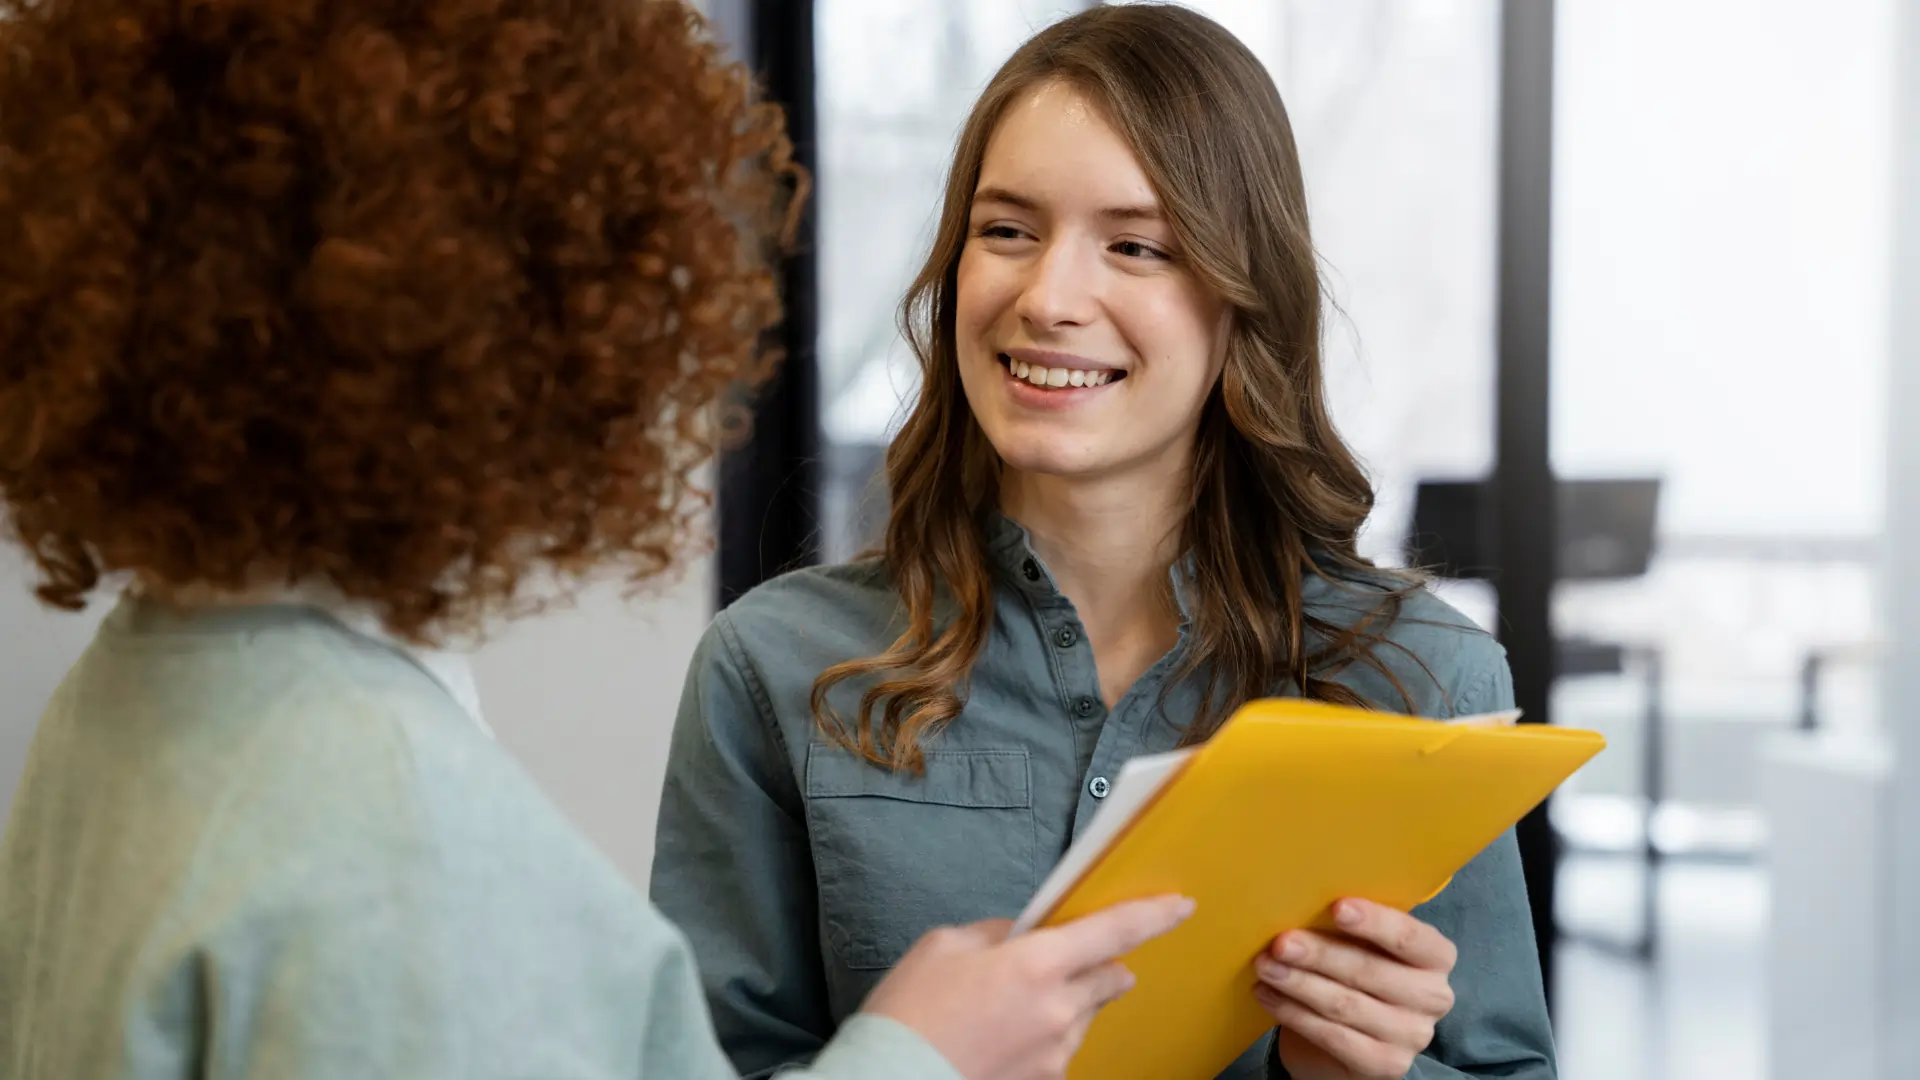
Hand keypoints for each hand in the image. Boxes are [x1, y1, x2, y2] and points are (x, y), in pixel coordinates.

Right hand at [862, 895, 1194, 1079]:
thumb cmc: (910, 1012)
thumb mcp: (945, 946)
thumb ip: (997, 933)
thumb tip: (1020, 936)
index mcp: (1038, 963)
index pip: (1115, 931)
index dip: (1154, 915)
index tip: (1180, 905)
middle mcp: (1060, 1008)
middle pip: (1111, 977)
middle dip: (1101, 964)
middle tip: (1064, 960)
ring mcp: (1056, 1052)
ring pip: (1085, 1015)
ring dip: (1068, 1002)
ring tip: (1010, 1007)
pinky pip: (1061, 1048)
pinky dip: (1045, 1036)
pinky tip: (1003, 1037)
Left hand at [1254, 899, 1456, 1079]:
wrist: (1349, 1037)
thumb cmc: (1355, 971)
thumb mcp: (1362, 943)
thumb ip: (1349, 923)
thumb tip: (1303, 894)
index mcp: (1436, 956)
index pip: (1409, 938)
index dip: (1375, 922)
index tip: (1337, 907)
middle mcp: (1433, 997)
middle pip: (1370, 971)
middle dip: (1320, 954)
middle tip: (1281, 943)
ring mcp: (1412, 1035)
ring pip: (1346, 1005)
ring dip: (1299, 984)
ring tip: (1264, 966)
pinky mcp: (1386, 1065)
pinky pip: (1333, 1037)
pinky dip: (1294, 1014)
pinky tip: (1268, 995)